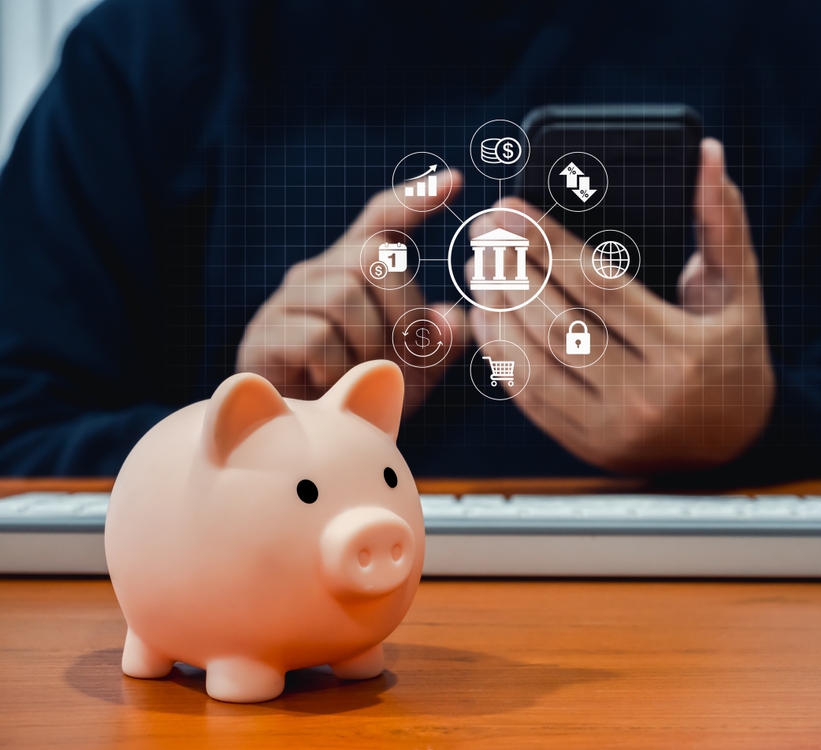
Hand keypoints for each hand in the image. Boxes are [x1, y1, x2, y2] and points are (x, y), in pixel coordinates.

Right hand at [236, 171, 466, 412]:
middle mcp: (321, 271)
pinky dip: (339, 369)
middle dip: (403, 310)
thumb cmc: (361, 392)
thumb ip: (441, 341)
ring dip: (370, 346)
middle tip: (402, 355)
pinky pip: (317, 338)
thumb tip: (450, 317)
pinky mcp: (266, 333)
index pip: (384, 219)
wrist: (307, 438)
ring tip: (363, 373)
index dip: (416, 199)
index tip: (456, 182)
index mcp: (357, 269)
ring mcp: (289, 300)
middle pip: (374, 257)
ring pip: (345, 297)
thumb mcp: (415, 368)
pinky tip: (332, 384)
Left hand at [467, 139, 774, 472]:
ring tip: (479, 268)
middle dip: (511, 271)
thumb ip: (722, 222)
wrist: (735, 442)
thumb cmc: (733, 352)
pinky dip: (500, 354)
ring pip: (534, 364)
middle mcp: (646, 395)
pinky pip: (529, 397)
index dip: (548, 244)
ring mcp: (611, 428)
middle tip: (484, 232)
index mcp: (684, 349)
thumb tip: (707, 152)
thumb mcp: (738, 289)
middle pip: (558, 323)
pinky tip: (486, 316)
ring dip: (497, 310)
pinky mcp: (586, 445)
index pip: (600, 286)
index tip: (510, 210)